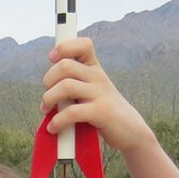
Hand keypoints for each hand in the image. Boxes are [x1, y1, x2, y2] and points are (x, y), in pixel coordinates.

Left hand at [40, 37, 153, 156]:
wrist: (132, 132)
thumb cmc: (105, 113)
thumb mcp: (92, 92)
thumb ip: (75, 84)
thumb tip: (48, 89)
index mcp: (95, 69)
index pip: (82, 45)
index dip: (64, 47)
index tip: (52, 58)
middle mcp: (98, 77)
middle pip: (65, 66)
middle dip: (48, 80)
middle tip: (47, 97)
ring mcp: (101, 93)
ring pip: (66, 86)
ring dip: (49, 99)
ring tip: (47, 111)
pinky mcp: (101, 112)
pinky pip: (72, 112)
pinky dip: (57, 121)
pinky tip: (54, 127)